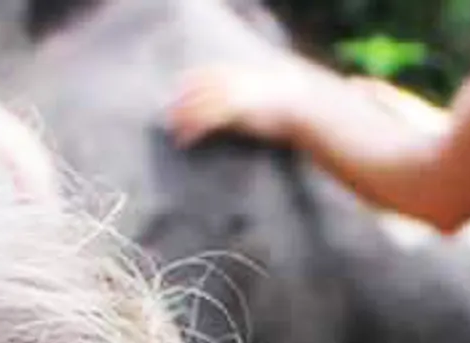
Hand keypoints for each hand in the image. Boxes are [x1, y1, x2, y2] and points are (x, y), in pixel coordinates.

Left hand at [165, 59, 317, 147]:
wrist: (301, 106)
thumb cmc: (288, 104)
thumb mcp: (265, 94)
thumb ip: (250, 95)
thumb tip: (244, 105)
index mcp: (236, 74)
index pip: (203, 74)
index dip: (187, 83)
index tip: (176, 93)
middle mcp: (229, 81)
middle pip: (194, 89)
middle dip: (178, 103)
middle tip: (168, 117)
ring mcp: (230, 94)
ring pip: (195, 105)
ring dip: (181, 118)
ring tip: (173, 132)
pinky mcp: (232, 111)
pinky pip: (204, 121)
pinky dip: (191, 131)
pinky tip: (184, 141)